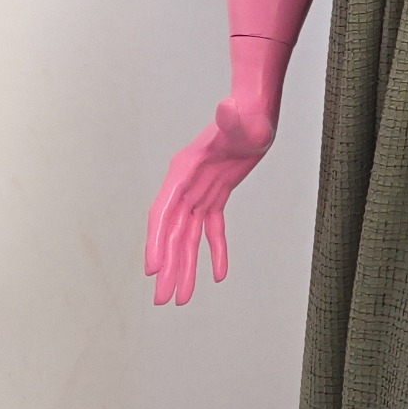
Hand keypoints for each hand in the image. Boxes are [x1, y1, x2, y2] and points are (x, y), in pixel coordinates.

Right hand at [143, 94, 278, 306]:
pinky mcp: (215, 194)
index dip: (157, 242)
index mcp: (183, 171)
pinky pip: (211, 228)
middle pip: (172, 233)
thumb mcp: (242, 117)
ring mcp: (199, 190)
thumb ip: (232, 118)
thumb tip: (228, 108)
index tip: (153, 270)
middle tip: (163, 300)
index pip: (164, 212)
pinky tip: (219, 275)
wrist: (254, 109)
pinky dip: (215, 251)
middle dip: (167, 267)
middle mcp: (185, 184)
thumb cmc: (248, 113)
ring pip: (188, 236)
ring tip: (181, 299)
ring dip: (185, 267)